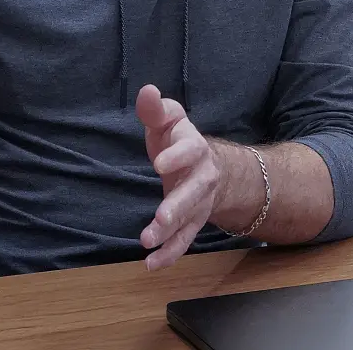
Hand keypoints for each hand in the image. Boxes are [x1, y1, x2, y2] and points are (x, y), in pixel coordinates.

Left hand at [136, 84, 220, 270]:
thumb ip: (154, 108)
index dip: (177, 156)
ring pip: (189, 220)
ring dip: (170, 233)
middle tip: (161, 216)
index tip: (158, 163)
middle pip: (194, 192)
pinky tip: (151, 263)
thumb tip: (147, 90)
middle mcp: (203, 176)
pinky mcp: (193, 221)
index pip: (190, 150)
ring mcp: (200, 202)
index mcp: (194, 146)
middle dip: (178, 205)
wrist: (206, 163)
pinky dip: (170, 253)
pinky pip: (184, 240)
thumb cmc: (176, 137)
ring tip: (148, 242)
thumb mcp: (166, 119)